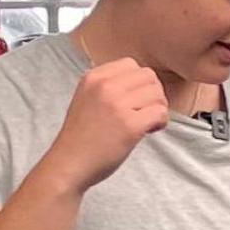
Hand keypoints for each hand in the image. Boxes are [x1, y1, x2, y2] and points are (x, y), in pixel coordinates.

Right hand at [35, 58, 169, 197]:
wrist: (68, 164)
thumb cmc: (80, 137)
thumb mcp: (85, 98)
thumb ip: (106, 86)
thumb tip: (139, 83)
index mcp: (93, 78)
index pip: (131, 64)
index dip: (139, 82)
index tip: (134, 99)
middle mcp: (105, 86)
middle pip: (148, 76)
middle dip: (152, 94)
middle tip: (145, 112)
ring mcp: (117, 105)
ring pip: (157, 93)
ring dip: (158, 108)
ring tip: (147, 123)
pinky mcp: (130, 125)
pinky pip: (160, 112)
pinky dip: (161, 122)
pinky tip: (150, 131)